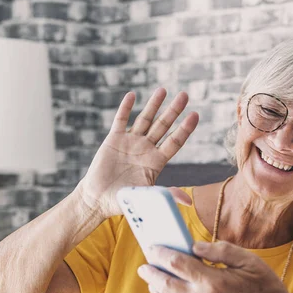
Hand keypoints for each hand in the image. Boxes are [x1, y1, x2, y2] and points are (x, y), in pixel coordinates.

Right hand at [76, 88, 198, 217]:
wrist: (98, 200)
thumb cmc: (124, 202)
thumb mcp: (147, 197)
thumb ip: (166, 195)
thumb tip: (188, 202)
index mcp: (156, 161)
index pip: (174, 141)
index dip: (185, 129)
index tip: (195, 115)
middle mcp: (146, 149)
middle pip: (163, 126)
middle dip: (174, 110)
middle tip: (185, 95)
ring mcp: (130, 142)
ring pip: (145, 119)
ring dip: (153, 105)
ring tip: (163, 90)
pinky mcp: (113, 140)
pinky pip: (121, 120)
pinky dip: (126, 108)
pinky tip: (132, 95)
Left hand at [137, 242, 292, 292]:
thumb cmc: (267, 291)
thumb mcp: (250, 262)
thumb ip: (222, 250)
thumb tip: (196, 246)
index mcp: (212, 281)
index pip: (176, 263)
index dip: (161, 254)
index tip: (153, 248)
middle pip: (164, 285)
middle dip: (151, 274)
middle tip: (145, 267)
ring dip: (158, 292)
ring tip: (155, 284)